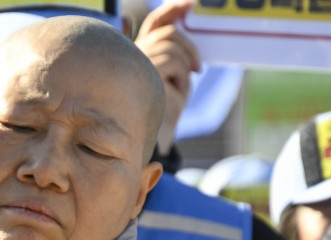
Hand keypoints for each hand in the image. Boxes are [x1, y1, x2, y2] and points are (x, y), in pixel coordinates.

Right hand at [134, 0, 200, 155]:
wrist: (156, 135)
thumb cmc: (166, 107)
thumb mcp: (177, 73)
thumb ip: (177, 51)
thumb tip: (188, 28)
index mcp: (141, 51)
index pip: (156, 22)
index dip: (173, 9)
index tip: (190, 3)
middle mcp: (133, 53)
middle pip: (168, 32)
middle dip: (189, 47)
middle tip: (197, 69)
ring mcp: (135, 61)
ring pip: (172, 45)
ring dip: (185, 65)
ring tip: (182, 85)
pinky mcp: (142, 71)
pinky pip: (173, 61)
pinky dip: (181, 76)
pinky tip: (175, 90)